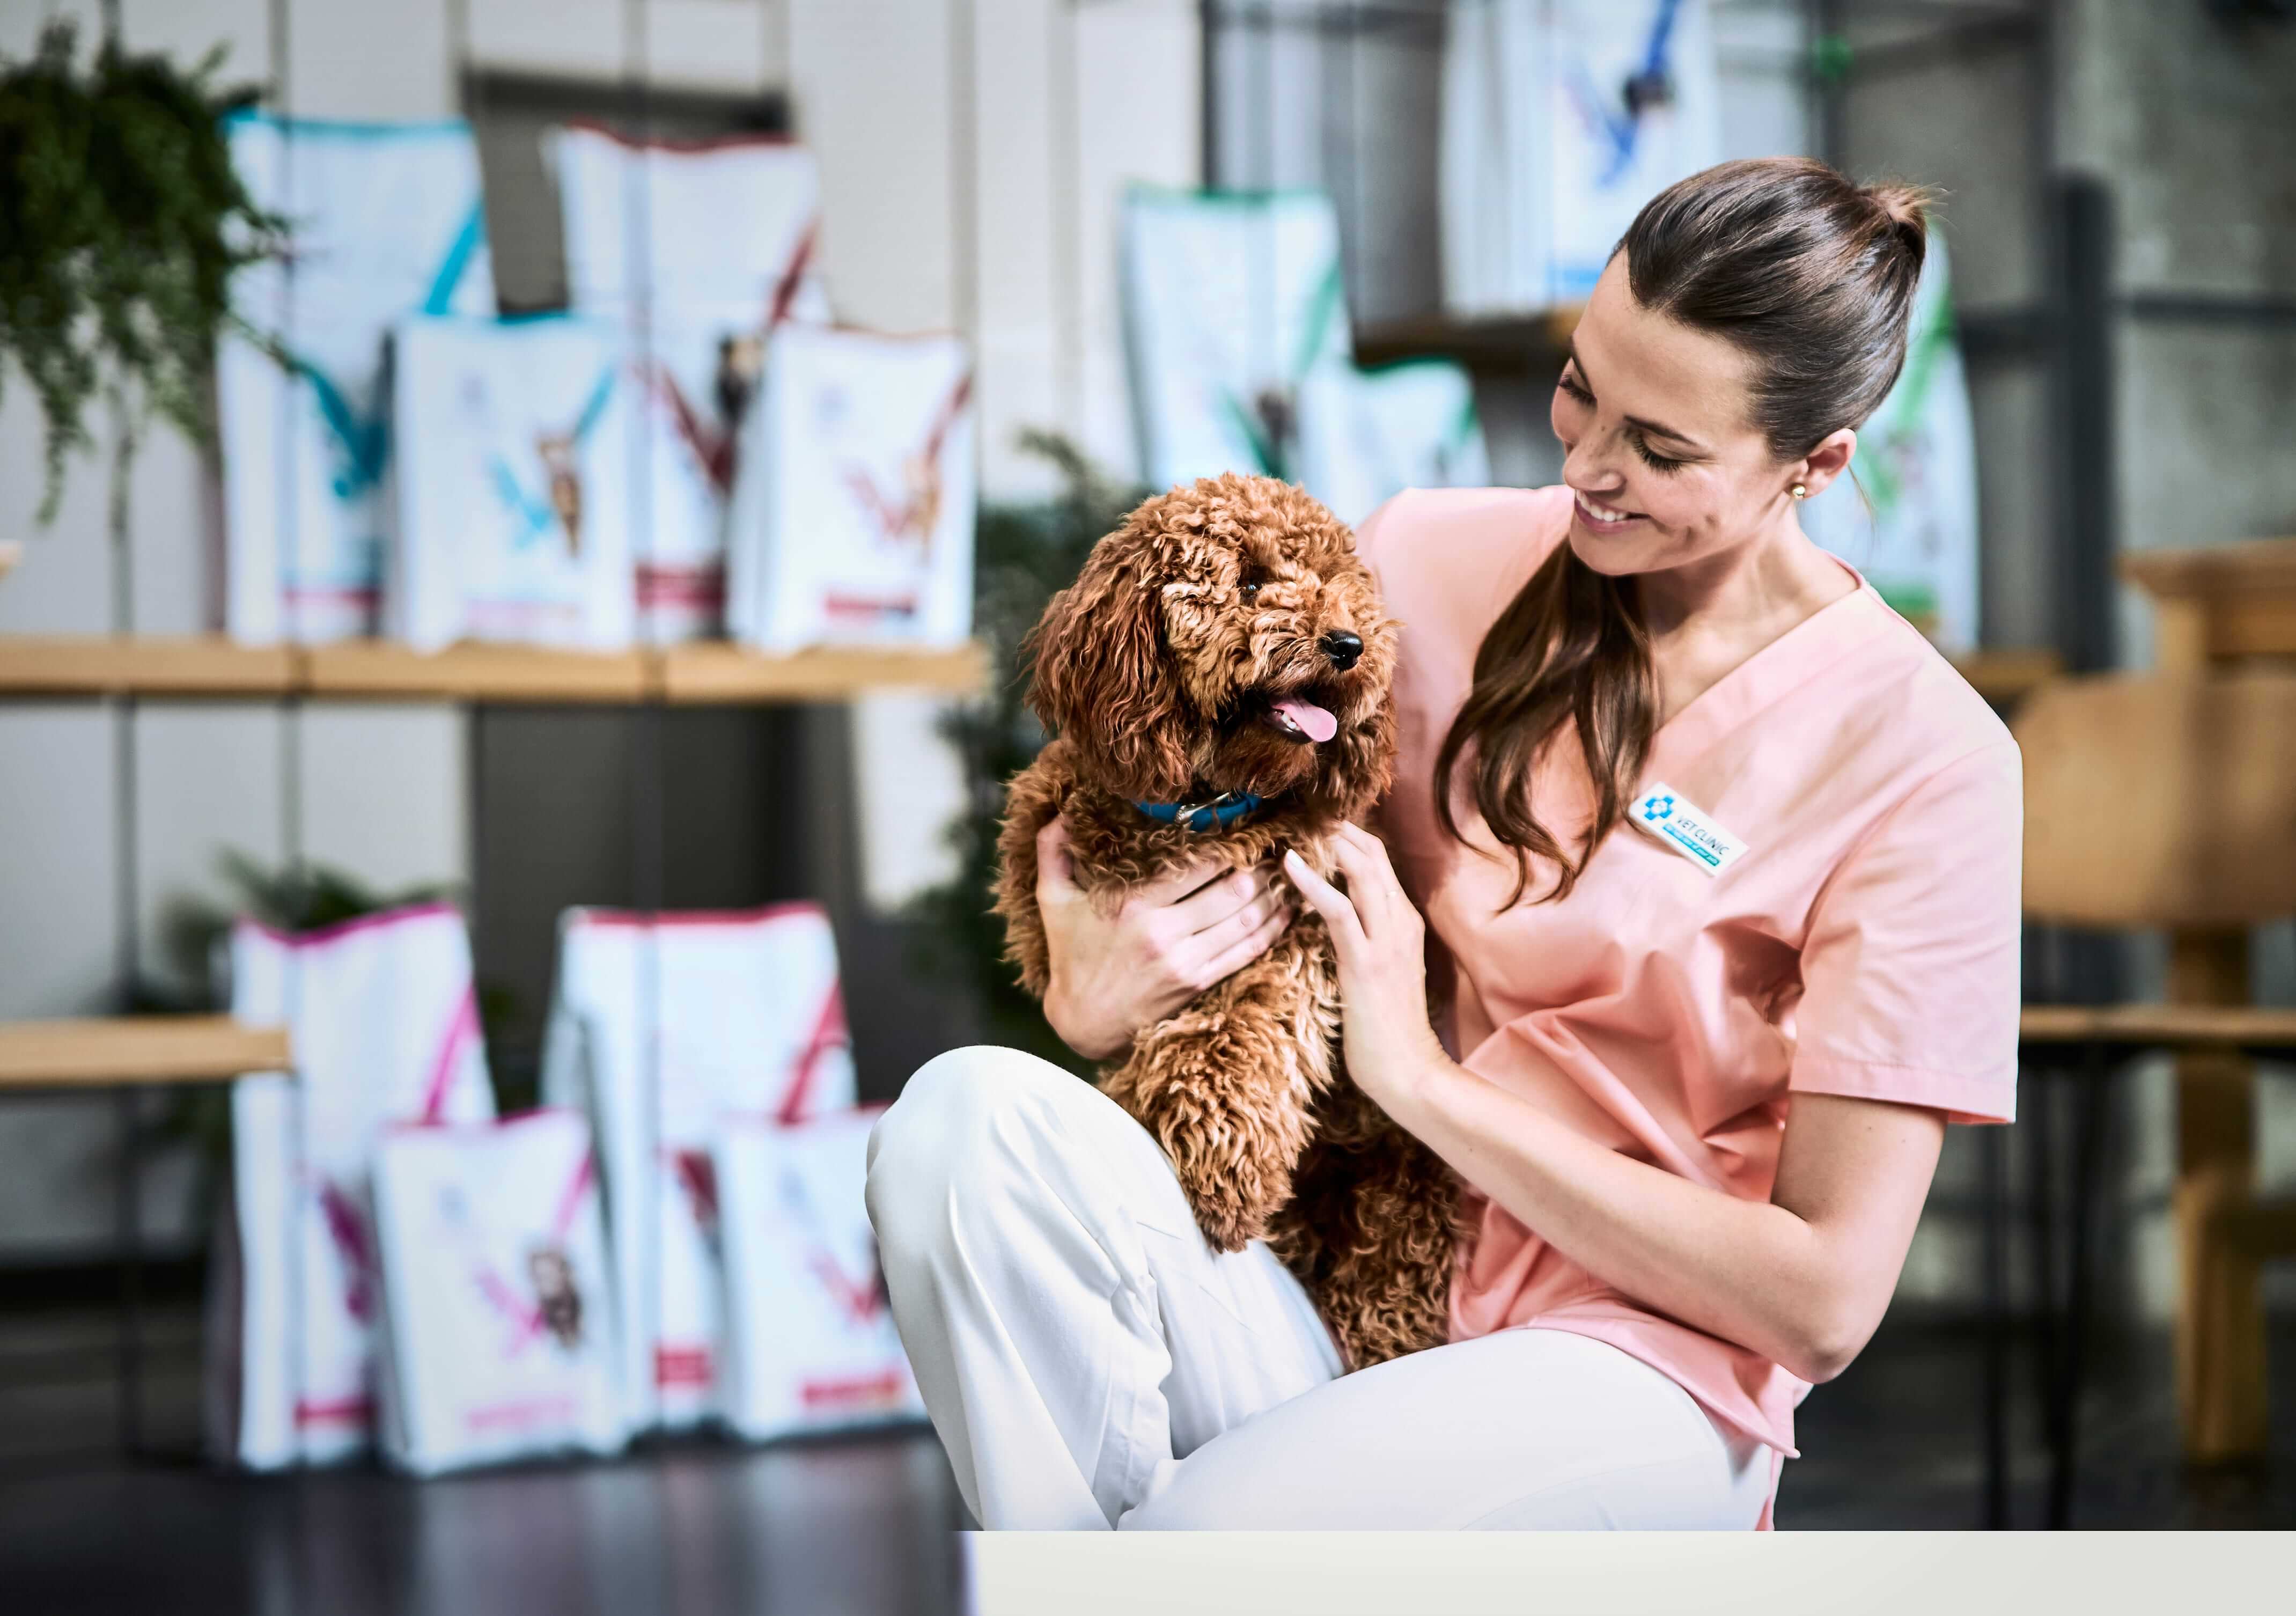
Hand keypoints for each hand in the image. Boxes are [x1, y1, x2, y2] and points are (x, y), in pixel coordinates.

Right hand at [1038, 817, 1292, 1060]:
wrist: (1083, 1022)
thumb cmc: (1071, 955)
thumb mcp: (1053, 900)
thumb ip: (1053, 852)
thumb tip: (1062, 810)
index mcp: (1133, 904)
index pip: (1196, 865)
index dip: (1229, 845)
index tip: (1246, 828)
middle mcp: (1164, 932)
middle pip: (1231, 891)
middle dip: (1260, 866)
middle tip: (1277, 847)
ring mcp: (1185, 961)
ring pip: (1246, 920)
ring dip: (1274, 895)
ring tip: (1289, 873)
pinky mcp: (1198, 983)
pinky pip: (1246, 952)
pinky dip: (1273, 930)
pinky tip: (1289, 912)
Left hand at [1282, 823, 1449, 1117]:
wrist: (1407, 1070)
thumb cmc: (1388, 1029)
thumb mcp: (1383, 973)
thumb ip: (1369, 940)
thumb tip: (1342, 919)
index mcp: (1405, 925)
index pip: (1382, 866)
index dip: (1354, 840)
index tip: (1324, 825)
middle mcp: (1401, 924)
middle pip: (1376, 858)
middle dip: (1344, 830)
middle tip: (1311, 813)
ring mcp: (1386, 941)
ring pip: (1363, 873)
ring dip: (1333, 845)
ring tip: (1304, 825)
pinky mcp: (1364, 961)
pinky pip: (1338, 909)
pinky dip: (1313, 882)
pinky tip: (1290, 863)